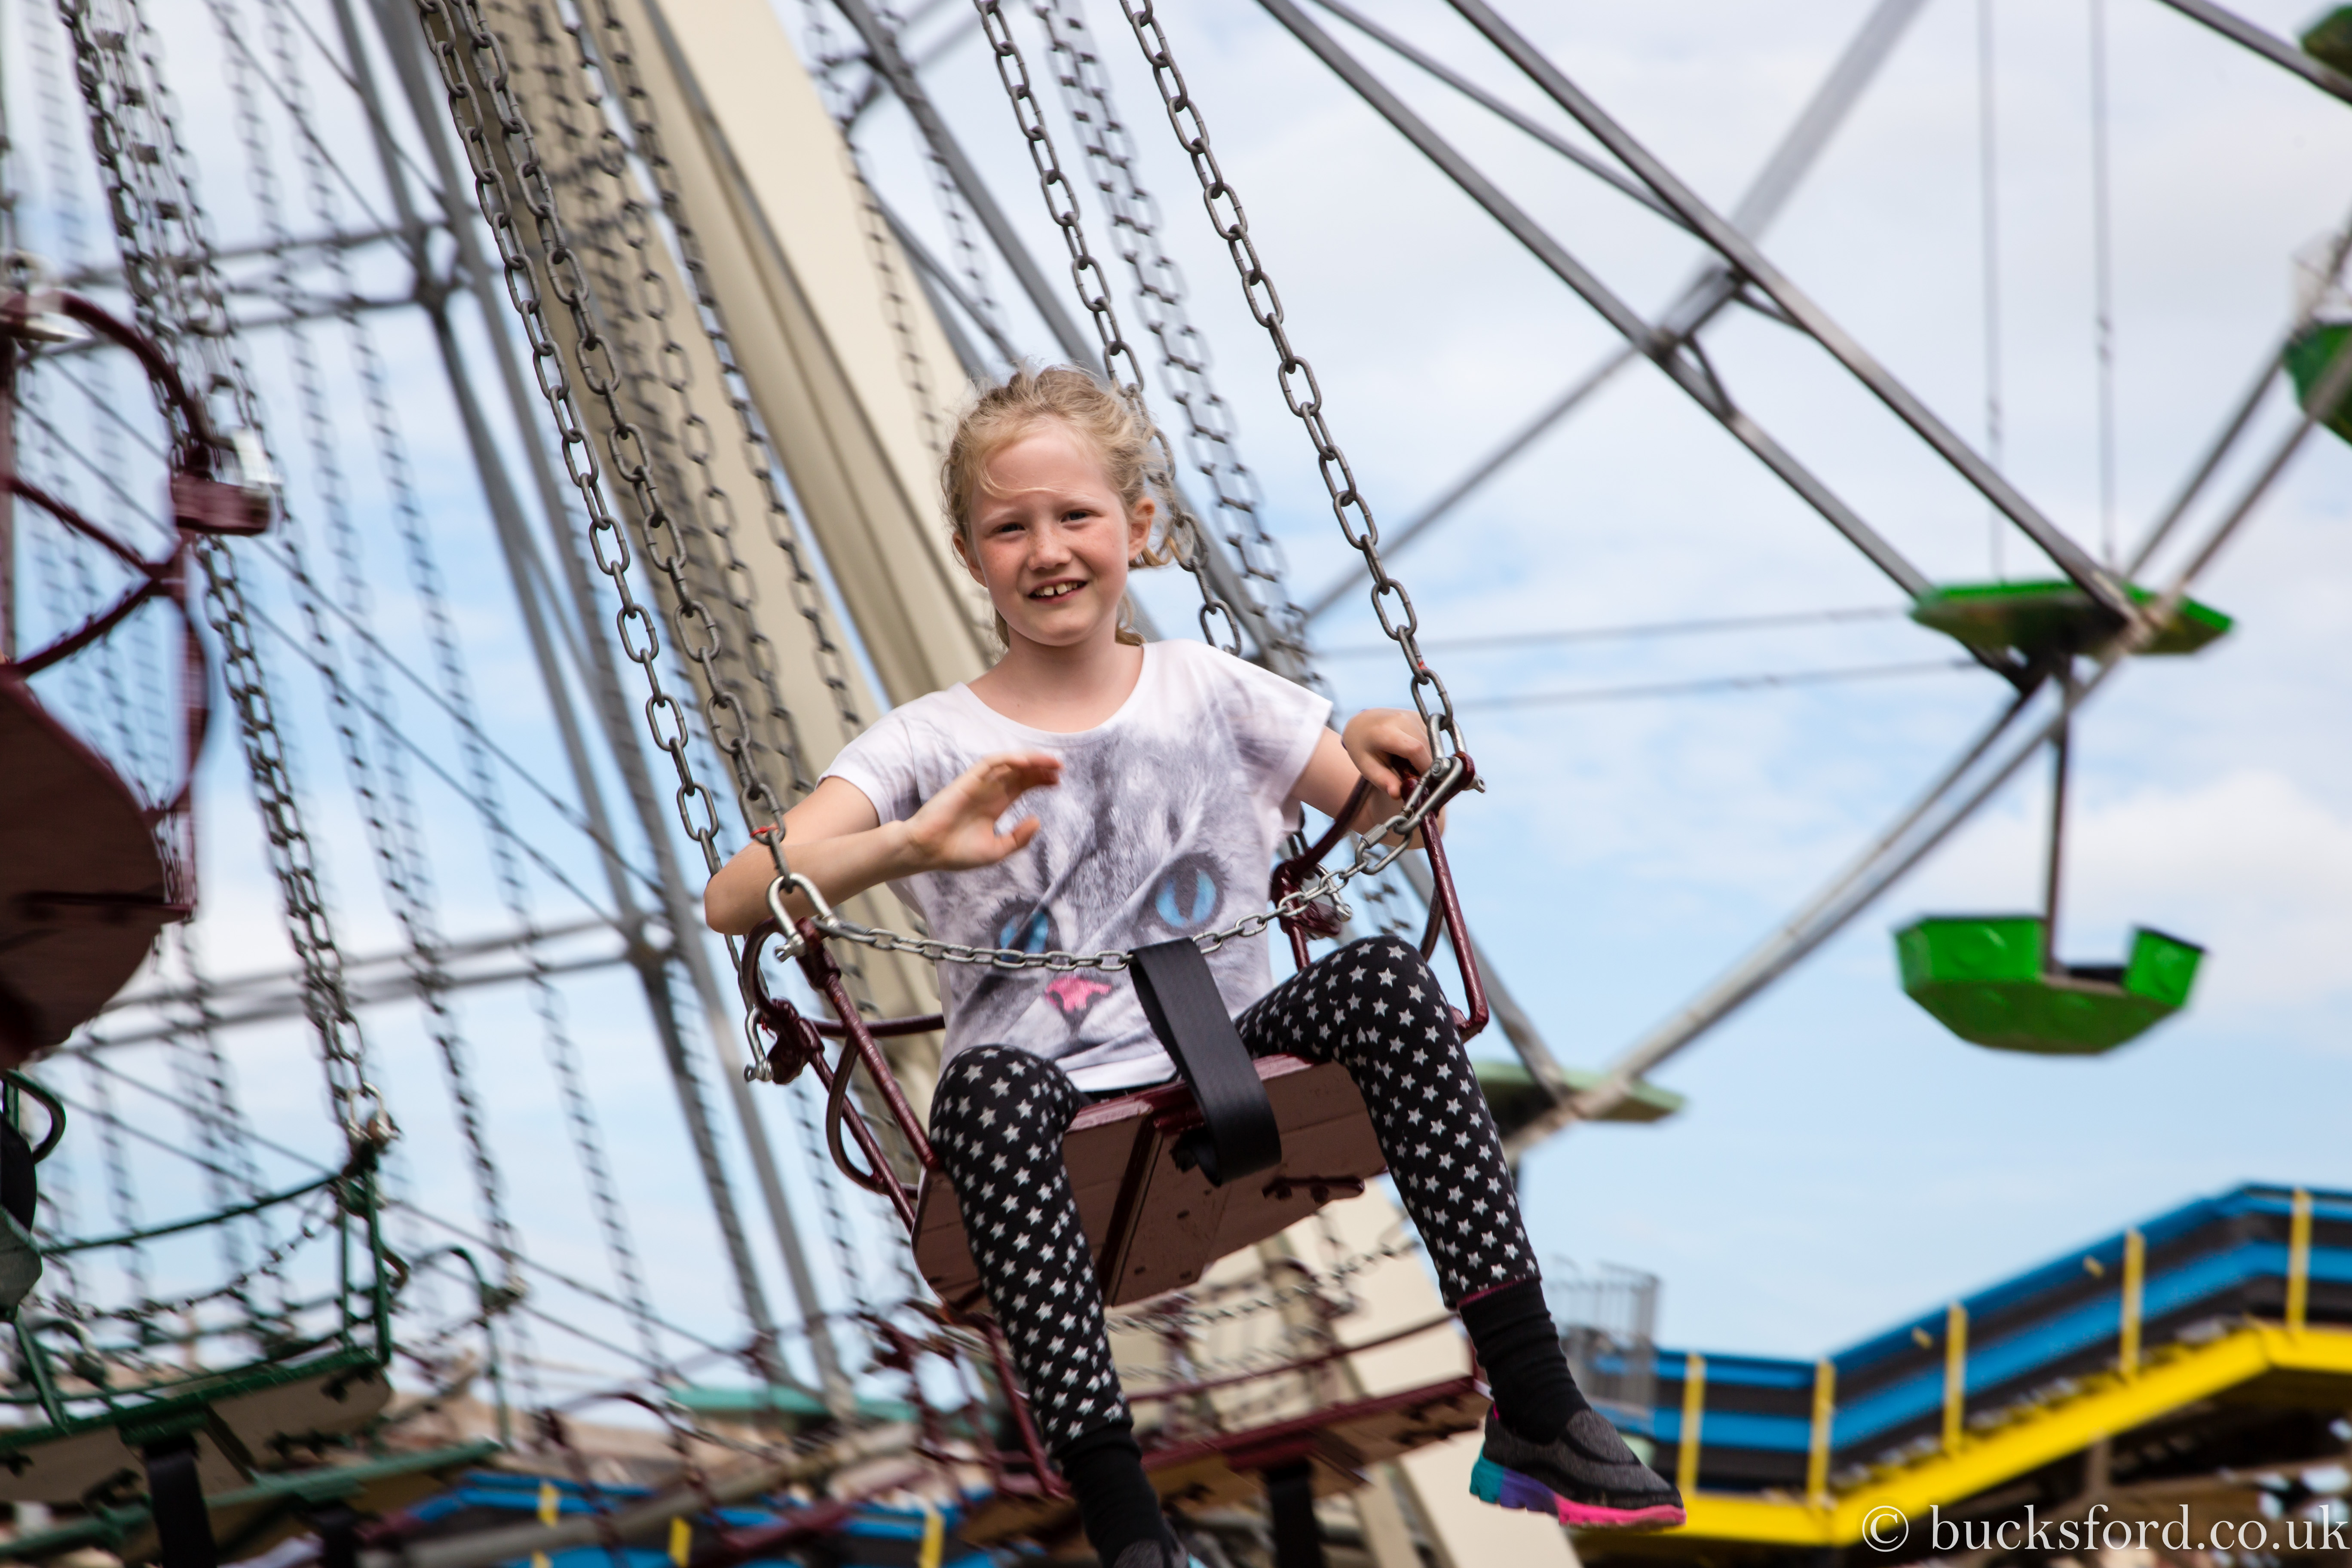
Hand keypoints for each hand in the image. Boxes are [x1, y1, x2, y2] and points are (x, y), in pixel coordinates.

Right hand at [902, 751, 1060, 872]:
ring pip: (1009, 764)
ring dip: (1030, 760)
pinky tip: (1026, 762)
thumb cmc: (957, 853)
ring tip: (1051, 761)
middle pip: (1019, 772)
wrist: (928, 851)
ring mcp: (979, 784)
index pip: (1022, 786)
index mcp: (995, 805)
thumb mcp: (996, 850)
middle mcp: (989, 791)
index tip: (1058, 781)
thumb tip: (1038, 820)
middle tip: (1060, 767)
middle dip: (1040, 767)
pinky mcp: (968, 780)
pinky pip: (990, 763)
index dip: (1040, 780)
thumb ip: (1018, 838)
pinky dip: (1008, 759)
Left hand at [1341, 708, 1431, 798]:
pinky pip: (1432, 739)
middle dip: (1425, 768)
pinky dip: (1426, 751)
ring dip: (1426, 760)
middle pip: (1426, 748)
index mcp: (1384, 731)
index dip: (1424, 768)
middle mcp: (1402, 719)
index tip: (1424, 784)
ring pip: (1432, 745)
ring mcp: (1413, 716)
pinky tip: (1411, 754)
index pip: (1414, 749)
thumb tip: (1397, 794)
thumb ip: (1383, 781)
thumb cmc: (1363, 748)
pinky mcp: (1420, 717)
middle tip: (1413, 778)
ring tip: (1407, 763)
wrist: (1363, 723)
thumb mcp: (1367, 767)